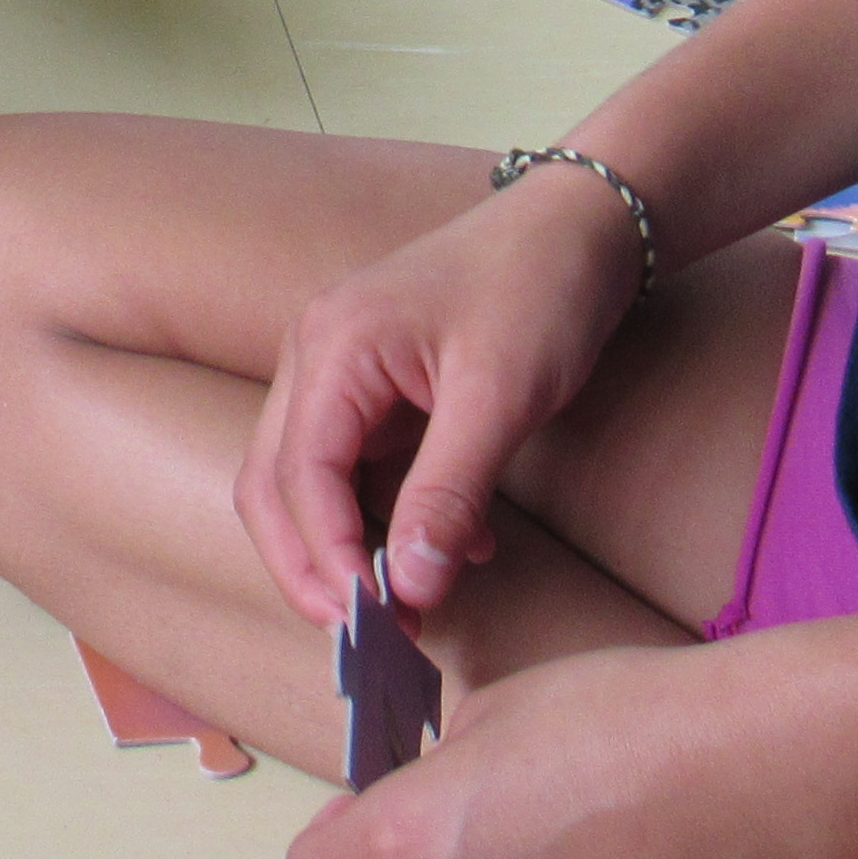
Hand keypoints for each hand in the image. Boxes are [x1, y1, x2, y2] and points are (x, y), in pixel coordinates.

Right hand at [236, 166, 647, 619]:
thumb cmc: (539, 288)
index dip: (326, 557)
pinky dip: (392, 515)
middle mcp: (317, 357)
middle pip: (276, 484)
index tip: (373, 621)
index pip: (297, 476)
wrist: (581, 224)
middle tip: (371, 634)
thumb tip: (411, 587)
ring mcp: (342, 370)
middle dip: (315, 565)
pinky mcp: (376, 387)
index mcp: (332, 348)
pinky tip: (460, 542)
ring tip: (418, 602)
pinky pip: (359, 467)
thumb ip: (448, 495)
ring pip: (311, 483)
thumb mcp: (500, 398)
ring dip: (354, 547)